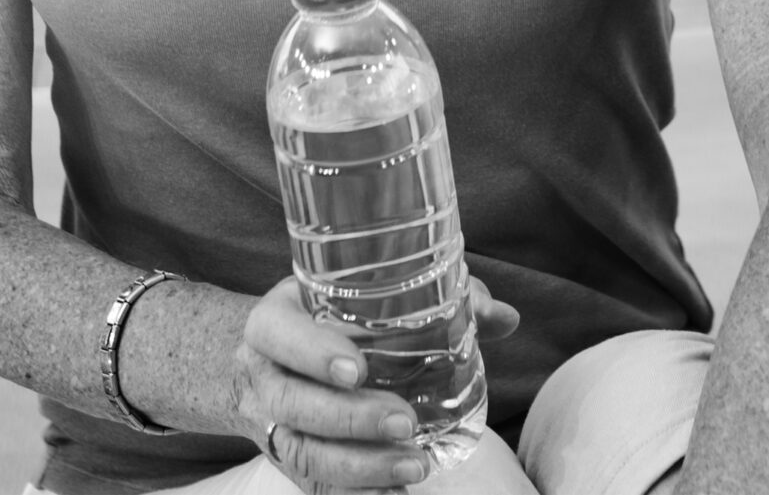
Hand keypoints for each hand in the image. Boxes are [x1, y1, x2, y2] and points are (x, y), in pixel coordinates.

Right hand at [232, 276, 519, 493]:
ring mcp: (271, 425)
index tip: (358, 367)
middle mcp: (264, 376)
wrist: (268, 361)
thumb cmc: (327, 317)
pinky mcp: (288, 461)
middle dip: (350, 419)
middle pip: (294, 404)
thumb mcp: (358, 294)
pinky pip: (313, 486)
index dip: (312, 351)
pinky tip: (395, 493)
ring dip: (359, 468)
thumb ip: (432, 297)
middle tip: (404, 423)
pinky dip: (354, 494)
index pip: (279, 333)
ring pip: (302, 454)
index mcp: (273, 322)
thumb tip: (503, 318)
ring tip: (415, 467)